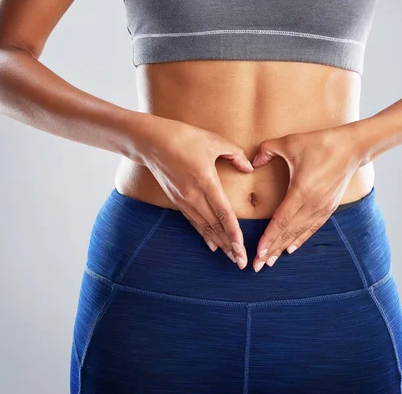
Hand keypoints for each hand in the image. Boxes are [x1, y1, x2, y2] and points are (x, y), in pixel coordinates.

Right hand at [130, 115, 253, 268]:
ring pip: (205, 227)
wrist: (152, 141)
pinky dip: (204, 234)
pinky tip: (212, 245)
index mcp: (206, 182)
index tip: (241, 248)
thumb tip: (249, 168)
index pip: (223, 214)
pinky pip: (193, 222)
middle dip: (229, 246)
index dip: (233, 233)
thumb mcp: (214, 141)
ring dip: (219, 243)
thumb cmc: (184, 137)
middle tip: (241, 263)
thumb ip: (236, 155)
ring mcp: (184, 200)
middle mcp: (194, 196)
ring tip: (231, 258)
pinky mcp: (177, 200)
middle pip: (215, 226)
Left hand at [250, 123, 369, 271]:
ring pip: (300, 233)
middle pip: (289, 232)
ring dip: (284, 248)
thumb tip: (252, 162)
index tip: (258, 253)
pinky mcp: (329, 207)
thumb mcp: (289, 142)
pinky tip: (291, 249)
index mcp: (301, 191)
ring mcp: (322, 208)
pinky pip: (312, 228)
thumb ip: (266, 150)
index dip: (269, 238)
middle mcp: (313, 204)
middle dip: (272, 250)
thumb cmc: (320, 143)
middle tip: (258, 265)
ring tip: (271, 261)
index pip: (281, 221)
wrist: (352, 147)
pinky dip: (301, 239)